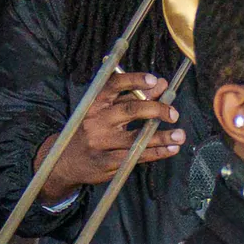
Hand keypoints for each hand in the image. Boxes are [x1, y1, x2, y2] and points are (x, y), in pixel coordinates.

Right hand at [35, 72, 183, 204]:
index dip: (134, 80)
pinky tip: (171, 149)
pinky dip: (156, 153)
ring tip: (180, 134)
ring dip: (160, 136)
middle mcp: (95, 121)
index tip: (154, 80)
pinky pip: (135, 157)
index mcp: (94, 103)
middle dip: (155, 109)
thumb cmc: (91, 130)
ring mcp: (100, 143)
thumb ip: (133, 97)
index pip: (114, 85)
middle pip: (129, 111)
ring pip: (135, 138)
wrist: (64, 162)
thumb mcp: (105, 110)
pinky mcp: (106, 163)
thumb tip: (161, 83)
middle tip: (173, 113)